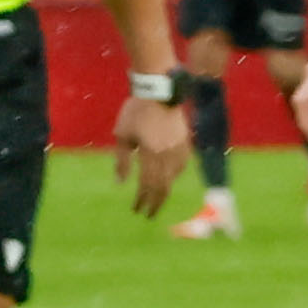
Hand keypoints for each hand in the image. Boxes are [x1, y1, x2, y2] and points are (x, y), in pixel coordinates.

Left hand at [114, 93, 191, 216]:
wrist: (160, 92)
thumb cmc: (136, 112)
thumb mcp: (122, 136)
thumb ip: (122, 161)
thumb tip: (120, 183)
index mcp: (150, 154)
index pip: (147, 185)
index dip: (142, 200)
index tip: (136, 210)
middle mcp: (167, 155)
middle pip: (164, 187)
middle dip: (155, 203)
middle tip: (149, 214)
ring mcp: (179, 150)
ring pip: (174, 178)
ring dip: (164, 191)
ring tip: (156, 198)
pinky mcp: (186, 144)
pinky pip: (181, 167)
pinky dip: (173, 177)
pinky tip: (167, 179)